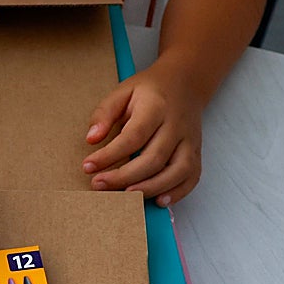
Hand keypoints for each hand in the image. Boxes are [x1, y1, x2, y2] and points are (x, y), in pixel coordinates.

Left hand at [82, 61, 203, 207]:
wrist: (185, 83)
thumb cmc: (149, 91)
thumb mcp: (122, 92)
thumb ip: (104, 113)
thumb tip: (91, 139)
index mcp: (156, 106)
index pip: (133, 136)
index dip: (110, 155)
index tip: (87, 166)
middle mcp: (177, 125)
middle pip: (153, 158)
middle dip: (124, 177)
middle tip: (98, 185)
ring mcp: (190, 140)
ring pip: (177, 171)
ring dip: (150, 188)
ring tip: (125, 199)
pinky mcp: (196, 152)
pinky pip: (191, 177)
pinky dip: (177, 192)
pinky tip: (158, 201)